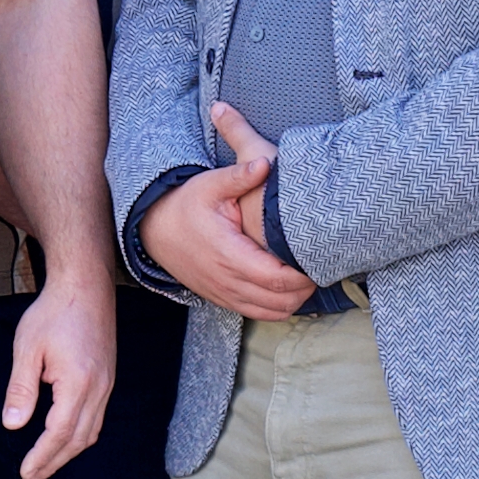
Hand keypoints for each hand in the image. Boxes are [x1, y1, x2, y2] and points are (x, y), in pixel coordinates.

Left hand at [0, 276, 115, 478]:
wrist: (85, 285)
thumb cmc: (54, 312)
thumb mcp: (28, 348)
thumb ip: (21, 389)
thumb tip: (13, 425)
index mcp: (78, 383)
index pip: (60, 433)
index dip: (42, 456)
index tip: (25, 472)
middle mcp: (99, 388)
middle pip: (78, 439)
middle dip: (54, 462)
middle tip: (31, 478)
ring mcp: (107, 384)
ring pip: (91, 431)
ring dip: (67, 452)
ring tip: (44, 465)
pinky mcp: (107, 378)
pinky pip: (96, 417)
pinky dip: (79, 436)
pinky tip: (63, 439)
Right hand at [143, 105, 313, 321]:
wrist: (156, 230)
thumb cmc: (186, 206)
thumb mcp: (210, 185)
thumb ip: (240, 175)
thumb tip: (265, 164)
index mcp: (229, 254)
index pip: (277, 278)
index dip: (304, 273)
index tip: (320, 256)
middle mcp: (228, 280)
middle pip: (282, 300)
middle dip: (307, 286)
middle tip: (323, 264)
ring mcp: (225, 294)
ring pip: (274, 312)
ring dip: (297, 299)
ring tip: (309, 274)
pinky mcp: (224, 299)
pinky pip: (261, 314)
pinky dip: (281, 306)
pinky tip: (290, 287)